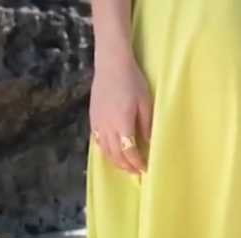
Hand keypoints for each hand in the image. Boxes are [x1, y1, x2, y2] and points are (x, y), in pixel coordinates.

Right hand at [90, 54, 152, 173]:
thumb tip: (148, 144)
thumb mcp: (145, 102)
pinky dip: (105, 152)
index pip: (129, 152)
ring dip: (115, 162)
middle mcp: (108, 127)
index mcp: (122, 124)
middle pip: (116, 155)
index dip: (136, 163)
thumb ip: (146, 125)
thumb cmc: (132, 80)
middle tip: (135, 172)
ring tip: (125, 166)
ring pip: (105, 151)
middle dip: (126, 167)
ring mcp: (98, 123)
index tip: (144, 169)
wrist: (111, 63)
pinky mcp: (92, 118)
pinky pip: (98, 142)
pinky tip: (113, 152)